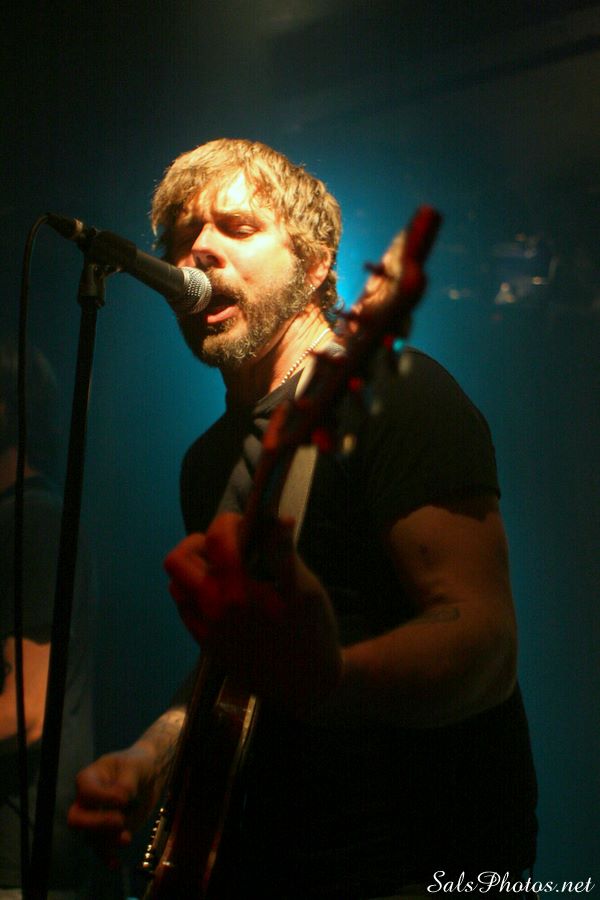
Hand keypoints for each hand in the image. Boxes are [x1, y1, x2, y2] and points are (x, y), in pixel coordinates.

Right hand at [67, 744, 161, 865]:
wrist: (150, 776)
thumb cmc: (137, 765)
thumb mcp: (134, 767)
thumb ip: (126, 783)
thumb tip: (122, 800)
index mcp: (88, 779)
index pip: (86, 792)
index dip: (102, 798)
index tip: (124, 798)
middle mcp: (87, 801)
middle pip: (77, 819)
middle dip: (96, 823)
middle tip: (119, 821)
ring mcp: (96, 818)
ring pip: (90, 836)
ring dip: (107, 841)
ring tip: (127, 838)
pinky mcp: (108, 832)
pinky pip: (102, 848)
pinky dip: (107, 857)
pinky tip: (115, 864)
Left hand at [164, 512, 342, 714]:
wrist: (307, 684)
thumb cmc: (311, 632)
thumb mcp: (304, 588)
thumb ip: (283, 551)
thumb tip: (276, 518)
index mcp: (239, 589)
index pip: (217, 539)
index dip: (230, 522)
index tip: (247, 523)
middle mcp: (213, 608)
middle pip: (179, 559)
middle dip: (201, 543)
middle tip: (228, 545)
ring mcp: (205, 627)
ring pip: (176, 584)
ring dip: (194, 569)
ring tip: (223, 568)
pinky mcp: (205, 643)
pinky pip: (184, 609)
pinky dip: (195, 592)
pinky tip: (221, 593)